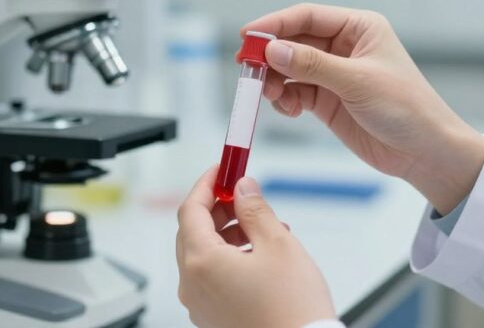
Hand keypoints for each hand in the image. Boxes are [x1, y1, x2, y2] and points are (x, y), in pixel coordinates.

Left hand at [176, 167, 335, 327]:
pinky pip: (211, 276)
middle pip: (193, 231)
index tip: (222, 170)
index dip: (207, 184)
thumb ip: (255, 209)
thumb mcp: (278, 244)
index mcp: (201, 262)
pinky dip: (228, 257)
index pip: (190, 209)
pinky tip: (258, 253)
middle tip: (242, 193)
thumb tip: (242, 188)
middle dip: (217, 208)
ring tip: (262, 227)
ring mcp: (200, 304)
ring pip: (203, 254)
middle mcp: (192, 285)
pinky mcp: (213, 316)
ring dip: (226, 233)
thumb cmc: (293, 307)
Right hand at [240, 3, 483, 213]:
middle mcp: (344, 46)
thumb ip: (313, 64)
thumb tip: (273, 49)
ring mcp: (334, 74)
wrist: (425, 152)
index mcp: (359, 27)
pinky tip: (289, 109)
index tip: (248, 35)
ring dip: (275, 80)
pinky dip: (285, 99)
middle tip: (249, 69)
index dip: (275, 24)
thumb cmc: (408, 108)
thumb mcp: (358, 81)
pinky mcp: (328, 100)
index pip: (308, 16)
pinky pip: (295, 92)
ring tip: (273, 95)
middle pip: (293, 41)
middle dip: (270, 55)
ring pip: (289, 68)